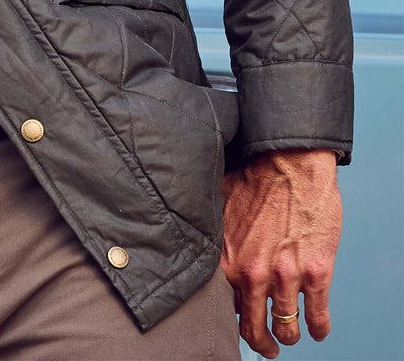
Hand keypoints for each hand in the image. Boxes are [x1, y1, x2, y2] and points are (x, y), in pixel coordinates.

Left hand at [222, 148, 341, 357]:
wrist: (289, 163)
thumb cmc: (251, 178)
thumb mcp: (217, 207)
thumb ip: (208, 231)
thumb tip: (189, 234)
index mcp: (226, 259)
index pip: (221, 304)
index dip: (227, 315)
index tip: (231, 320)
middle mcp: (253, 274)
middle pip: (252, 327)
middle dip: (258, 342)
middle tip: (264, 345)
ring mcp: (286, 277)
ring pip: (285, 329)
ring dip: (286, 337)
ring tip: (286, 337)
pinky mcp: (316, 274)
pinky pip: (317, 317)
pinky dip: (318, 328)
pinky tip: (316, 329)